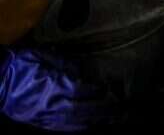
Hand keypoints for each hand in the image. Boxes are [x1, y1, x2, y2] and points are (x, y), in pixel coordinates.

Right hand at [0, 48, 116, 129]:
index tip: (114, 90)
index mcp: (54, 85)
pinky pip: (61, 127)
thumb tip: (84, 70)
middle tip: (121, 111)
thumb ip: (66, 64)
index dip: (99, 92)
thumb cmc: (20, 64)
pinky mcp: (38, 121)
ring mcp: (45, 115)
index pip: (83, 90)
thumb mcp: (44, 56)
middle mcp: (52, 102)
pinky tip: (87, 127)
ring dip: (94, 121)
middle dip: (103, 110)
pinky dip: (76, 128)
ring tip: (111, 121)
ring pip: (75, 120)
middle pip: (83, 108)